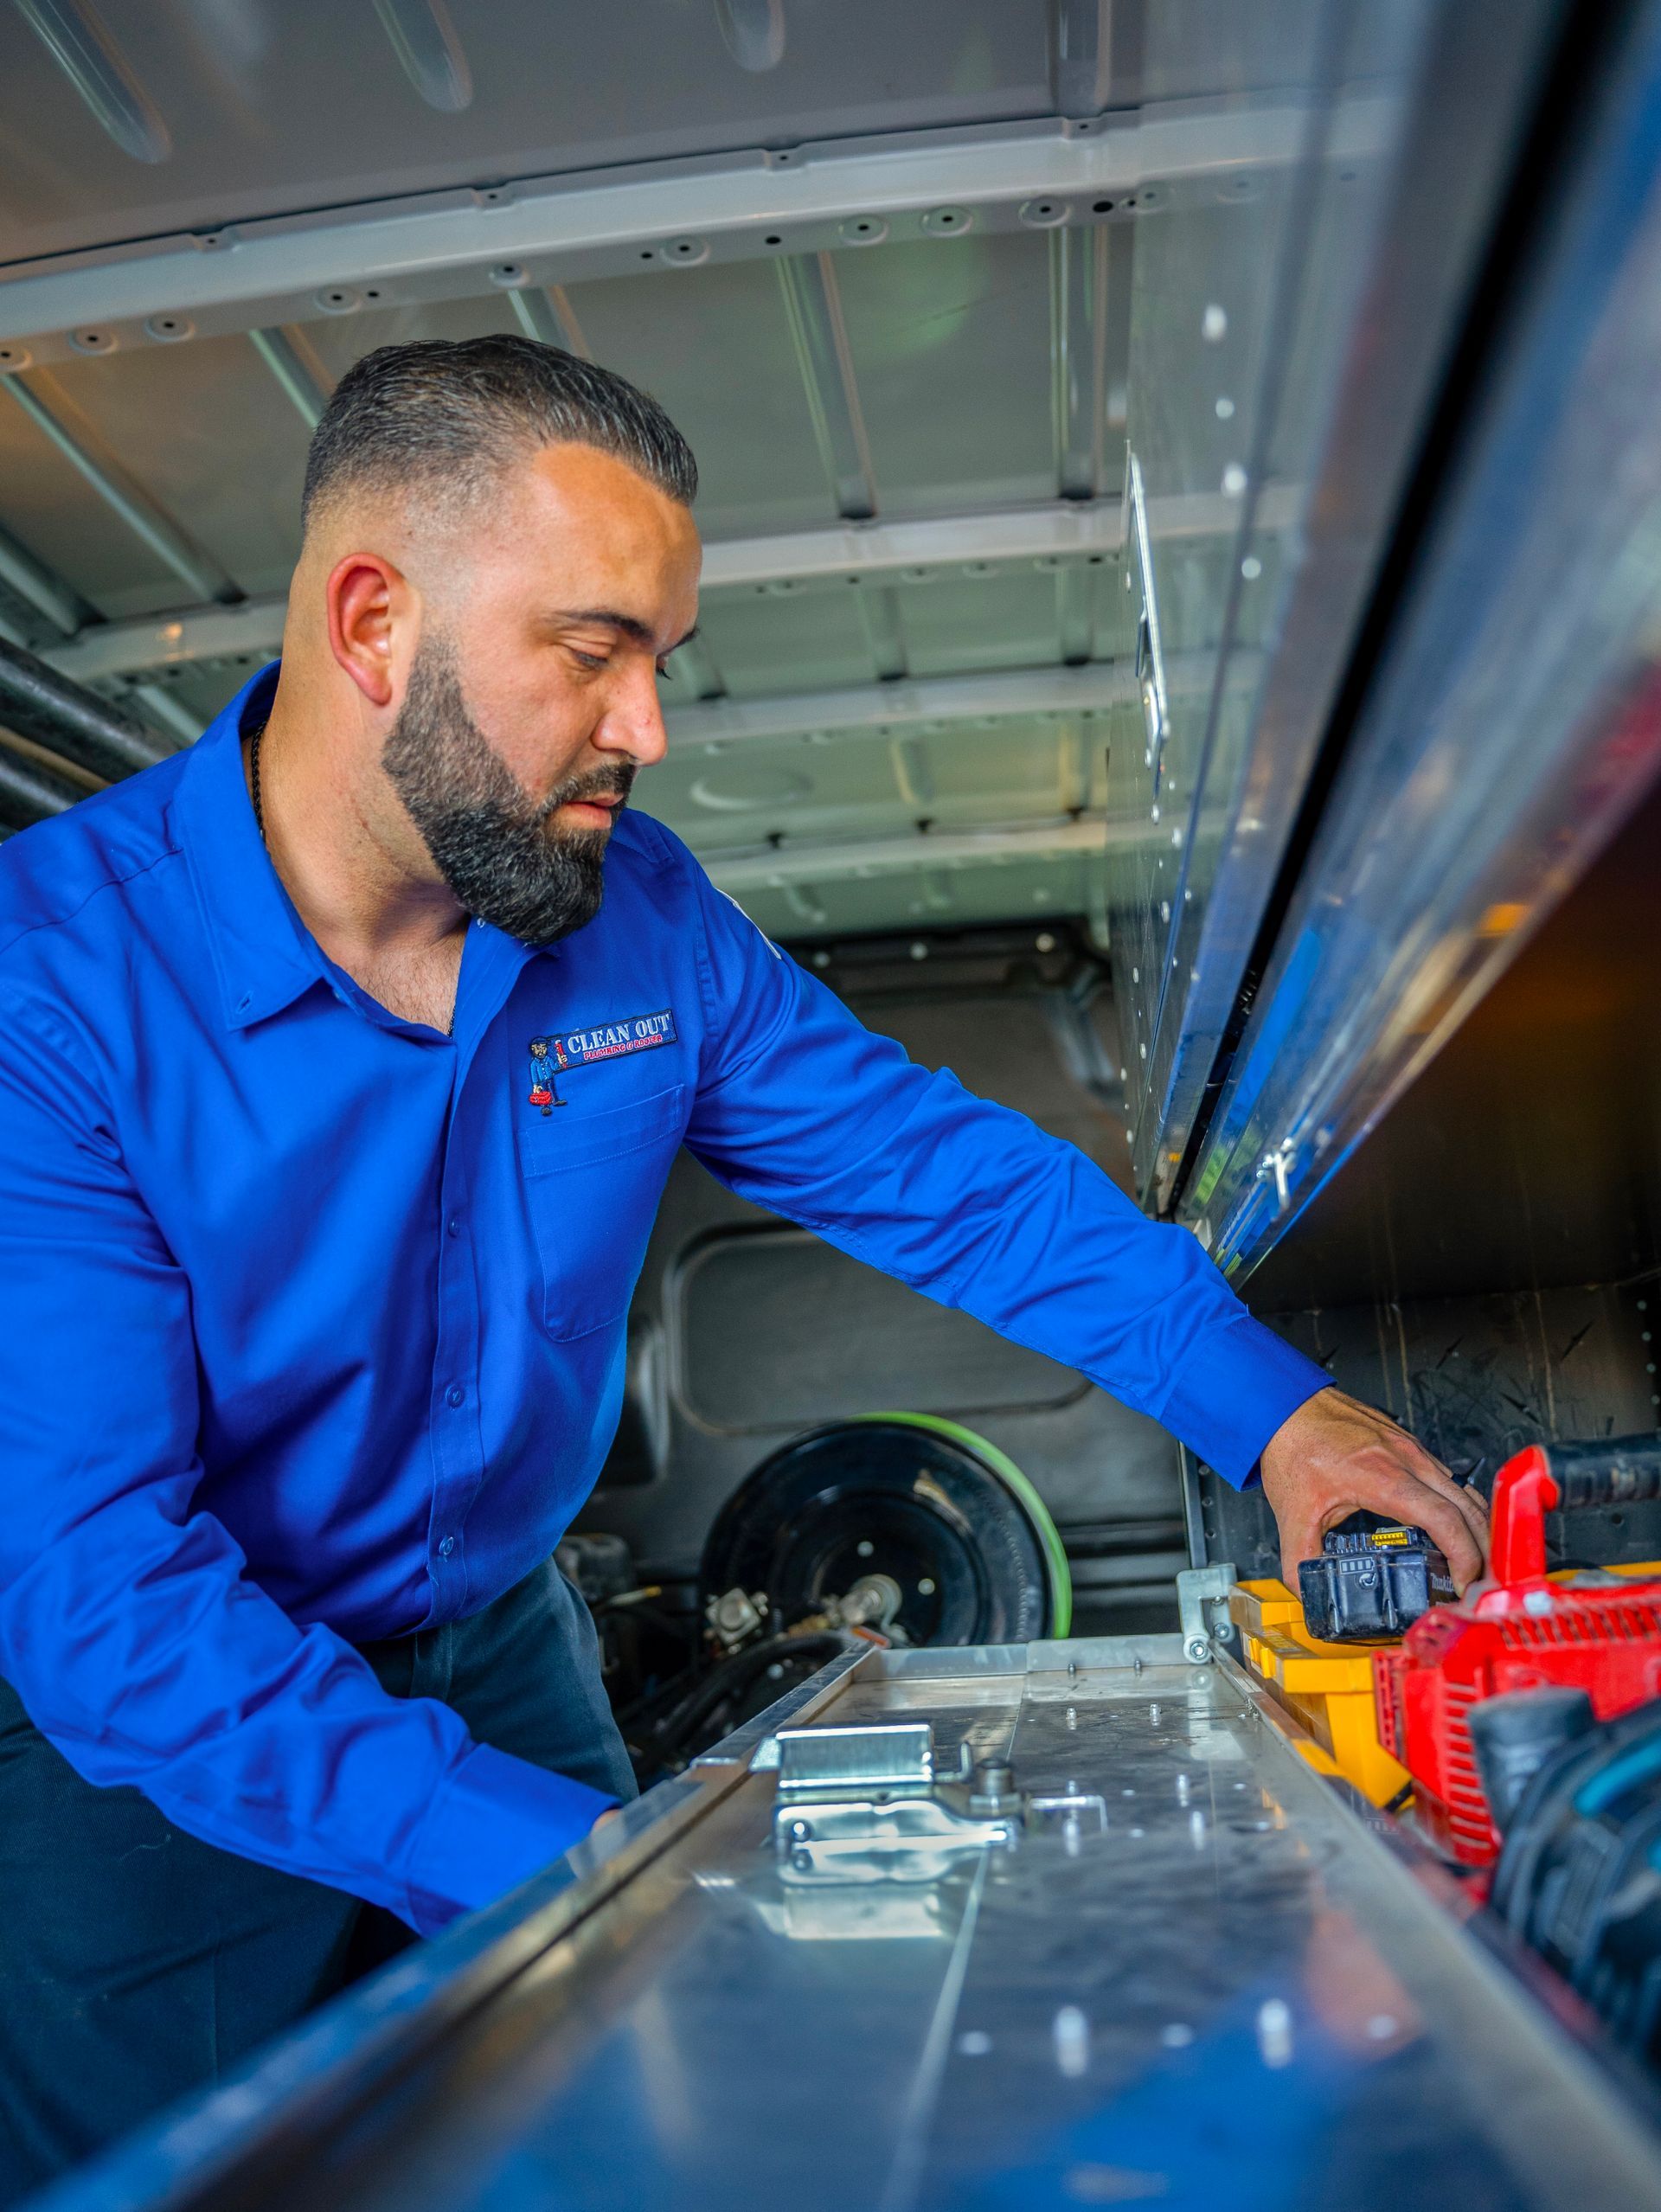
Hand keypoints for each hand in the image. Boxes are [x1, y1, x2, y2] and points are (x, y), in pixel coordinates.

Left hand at [1258, 1387, 1487, 1593]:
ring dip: (1478, 1528)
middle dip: (1484, 1551)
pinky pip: (1450, 1478)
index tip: (1463, 1584)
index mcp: (1385, 1479)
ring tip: (1476, 1562)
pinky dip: (1462, 1506)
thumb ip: (1300, 1560)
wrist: (1285, 1405)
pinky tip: (1453, 1527)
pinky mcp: (1409, 1444)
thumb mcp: (1294, 1513)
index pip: (1446, 1521)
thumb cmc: (1292, 1446)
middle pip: (1469, 1509)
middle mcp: (1408, 1460)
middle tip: (1481, 1584)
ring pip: (1465, 1491)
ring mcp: (1412, 1449)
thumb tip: (1308, 1595)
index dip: (1464, 1557)